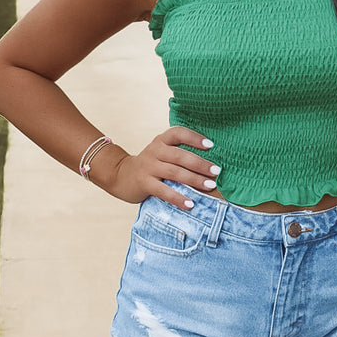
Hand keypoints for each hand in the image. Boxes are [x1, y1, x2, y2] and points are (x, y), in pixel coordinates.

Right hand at [99, 126, 220, 209]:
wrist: (120, 175)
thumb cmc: (151, 164)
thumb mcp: (162, 152)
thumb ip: (180, 152)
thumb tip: (211, 162)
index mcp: (162, 140)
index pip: (179, 133)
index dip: (195, 138)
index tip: (211, 145)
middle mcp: (155, 151)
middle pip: (180, 156)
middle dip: (200, 164)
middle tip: (216, 171)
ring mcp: (149, 167)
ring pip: (174, 172)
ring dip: (194, 180)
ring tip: (210, 186)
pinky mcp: (144, 183)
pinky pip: (163, 191)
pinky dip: (178, 198)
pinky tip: (190, 204)